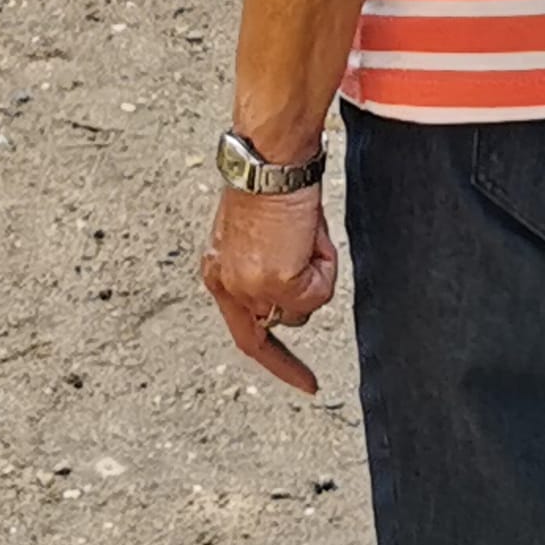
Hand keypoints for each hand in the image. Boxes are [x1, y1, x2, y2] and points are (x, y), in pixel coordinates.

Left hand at [201, 185, 336, 394]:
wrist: (269, 162)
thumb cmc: (267, 189)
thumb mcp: (256, 241)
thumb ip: (265, 277)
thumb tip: (291, 301)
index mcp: (219, 272)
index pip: (245, 334)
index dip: (277, 362)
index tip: (303, 382)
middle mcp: (229, 285)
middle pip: (280, 324)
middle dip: (302, 302)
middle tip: (311, 324)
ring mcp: (253, 288)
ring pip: (306, 308)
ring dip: (316, 276)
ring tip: (303, 234)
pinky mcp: (278, 283)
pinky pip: (320, 292)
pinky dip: (325, 266)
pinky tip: (308, 234)